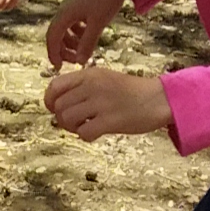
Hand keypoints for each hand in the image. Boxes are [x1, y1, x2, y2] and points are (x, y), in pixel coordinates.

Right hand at [40, 0, 125, 68]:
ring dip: (71, 43)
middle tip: (75, 61)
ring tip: (83, 51)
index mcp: (65, 13)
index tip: (58, 68)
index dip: (53, 54)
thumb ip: (87, 44)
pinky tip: (88, 38)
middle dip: (63, 50)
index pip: (52, 37)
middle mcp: (65, 10)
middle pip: (56, 34)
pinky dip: (78, 34)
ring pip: (65, 30)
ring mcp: (72, 7)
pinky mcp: (81, 6)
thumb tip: (79, 63)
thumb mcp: (98, 24)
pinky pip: (73, 24)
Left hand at [45, 65, 171, 141]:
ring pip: (66, 119)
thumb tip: (57, 104)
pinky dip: (86, 136)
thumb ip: (82, 87)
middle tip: (77, 122)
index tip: (56, 109)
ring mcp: (101, 103)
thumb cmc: (131, 92)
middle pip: (58, 106)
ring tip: (86, 127)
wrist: (159, 99)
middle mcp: (92, 86)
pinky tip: (97, 133)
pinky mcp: (111, 120)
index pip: (54, 86)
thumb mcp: (104, 79)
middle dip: (62, 118)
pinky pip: (84, 133)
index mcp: (89, 74)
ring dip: (72, 128)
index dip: (49, 101)